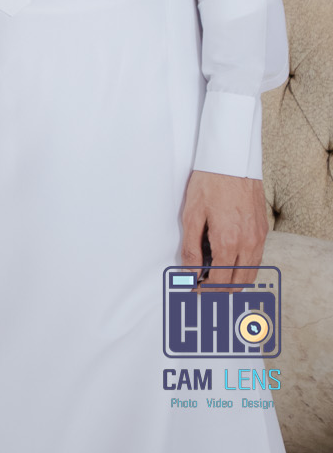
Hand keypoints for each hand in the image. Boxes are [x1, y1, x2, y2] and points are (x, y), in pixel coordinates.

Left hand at [180, 171, 267, 285]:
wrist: (232, 161)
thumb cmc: (209, 184)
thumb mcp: (192, 215)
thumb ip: (191, 247)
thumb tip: (189, 271)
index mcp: (228, 242)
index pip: (219, 280)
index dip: (205, 289)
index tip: (193, 290)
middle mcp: (248, 244)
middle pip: (239, 282)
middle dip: (221, 290)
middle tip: (203, 288)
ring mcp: (259, 238)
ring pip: (251, 273)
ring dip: (235, 281)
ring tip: (215, 279)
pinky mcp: (263, 230)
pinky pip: (257, 258)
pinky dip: (245, 267)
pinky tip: (230, 262)